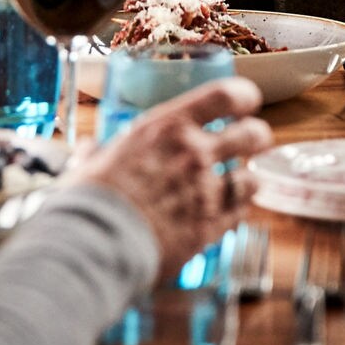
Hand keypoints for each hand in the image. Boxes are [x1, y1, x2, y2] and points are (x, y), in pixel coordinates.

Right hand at [67, 77, 271, 279]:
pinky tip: (228, 213)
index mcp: (167, 128)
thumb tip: (88, 149)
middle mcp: (194, 154)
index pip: (225, 95)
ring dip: (248, 179)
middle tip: (253, 141)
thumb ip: (98, 153)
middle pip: (253, 134)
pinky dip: (237, 211)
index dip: (244, 96)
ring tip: (241, 182)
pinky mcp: (208, 229)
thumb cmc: (87, 202)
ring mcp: (205, 192)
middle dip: (257, 136)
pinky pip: (239, 213)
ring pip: (252, 177)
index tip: (246, 101)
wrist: (92, 248)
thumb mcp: (91, 163)